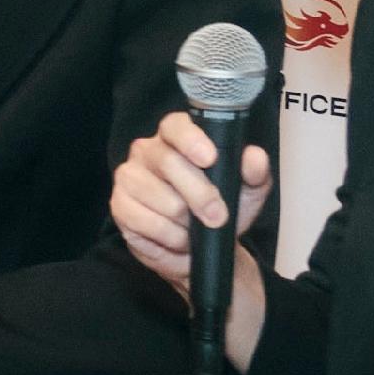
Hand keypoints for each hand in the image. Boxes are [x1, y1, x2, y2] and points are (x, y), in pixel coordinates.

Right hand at [109, 112, 269, 350]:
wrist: (200, 249)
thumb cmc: (221, 210)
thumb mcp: (247, 192)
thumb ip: (254, 172)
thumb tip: (254, 156)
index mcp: (177, 137)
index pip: (175, 126)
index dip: (191, 140)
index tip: (210, 159)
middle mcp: (148, 150)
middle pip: (169, 163)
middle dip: (200, 195)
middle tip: (218, 217)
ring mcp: (129, 176)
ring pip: (160, 197)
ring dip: (185, 221)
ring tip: (194, 228)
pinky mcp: (119, 205)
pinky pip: (145, 221)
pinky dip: (169, 236)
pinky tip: (178, 238)